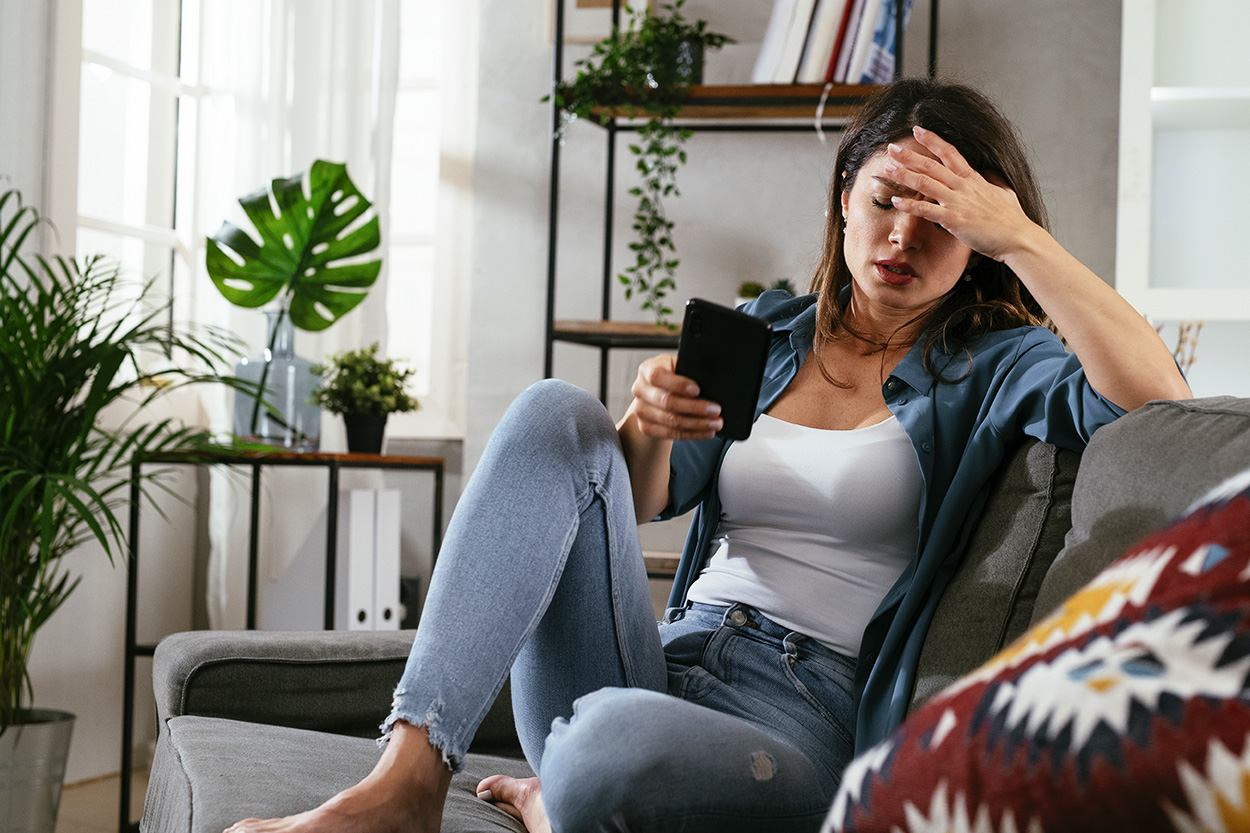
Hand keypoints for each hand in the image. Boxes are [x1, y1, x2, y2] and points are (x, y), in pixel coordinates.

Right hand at [628, 354, 722, 440]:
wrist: (658, 394)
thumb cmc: (674, 377)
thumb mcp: (679, 367)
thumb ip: (690, 371)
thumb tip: (711, 381)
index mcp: (647, 370)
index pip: (657, 377)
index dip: (678, 384)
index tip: (697, 390)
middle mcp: (640, 390)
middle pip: (666, 402)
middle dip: (695, 407)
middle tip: (715, 410)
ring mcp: (640, 410)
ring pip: (670, 421)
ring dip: (697, 424)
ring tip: (715, 423)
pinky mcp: (646, 427)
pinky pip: (671, 434)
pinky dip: (692, 434)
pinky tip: (706, 431)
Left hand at [883, 125, 1041, 261]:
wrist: (1018, 238)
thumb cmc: (1012, 219)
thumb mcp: (1005, 192)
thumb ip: (993, 182)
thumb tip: (990, 174)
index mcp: (974, 179)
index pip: (950, 153)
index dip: (933, 140)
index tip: (918, 130)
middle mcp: (963, 186)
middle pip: (932, 165)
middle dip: (909, 155)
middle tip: (891, 148)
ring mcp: (958, 202)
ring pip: (926, 183)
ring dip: (904, 175)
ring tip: (887, 169)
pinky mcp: (954, 219)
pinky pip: (927, 210)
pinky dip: (910, 205)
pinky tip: (895, 201)